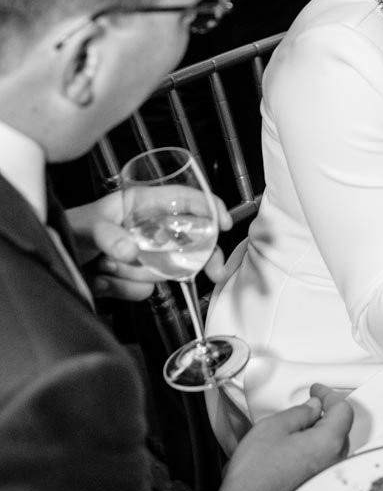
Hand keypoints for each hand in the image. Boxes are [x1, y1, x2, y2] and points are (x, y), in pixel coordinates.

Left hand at [71, 188, 232, 301]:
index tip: (222, 224)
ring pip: (162, 272)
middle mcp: (147, 230)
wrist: (52, 260)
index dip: (208, 208)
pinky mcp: (133, 279)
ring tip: (105, 265)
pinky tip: (103, 279)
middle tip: (211, 271)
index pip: (185, 200)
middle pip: (188, 242)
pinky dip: (121, 289)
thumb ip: (109, 235)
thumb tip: (131, 250)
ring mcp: (143, 256)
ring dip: (132, 274)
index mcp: (143, 206)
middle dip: (195, 259)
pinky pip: (143, 290)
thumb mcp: (89, 225)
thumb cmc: (70, 230)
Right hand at [220, 384, 353, 490]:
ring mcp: (327, 477)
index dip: (329, 395)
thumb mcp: (275, 427)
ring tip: (300, 426)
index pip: (343, 409)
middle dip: (327, 412)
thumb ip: (300, 412)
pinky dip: (317, 449)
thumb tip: (313, 407)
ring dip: (322, 431)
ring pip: (334, 445)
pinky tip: (299, 447)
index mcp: (328, 443)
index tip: (317, 391)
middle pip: (341, 428)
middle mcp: (334, 462)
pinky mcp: (317, 488)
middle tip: (310, 404)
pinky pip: (325, 461)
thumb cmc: (257, 474)